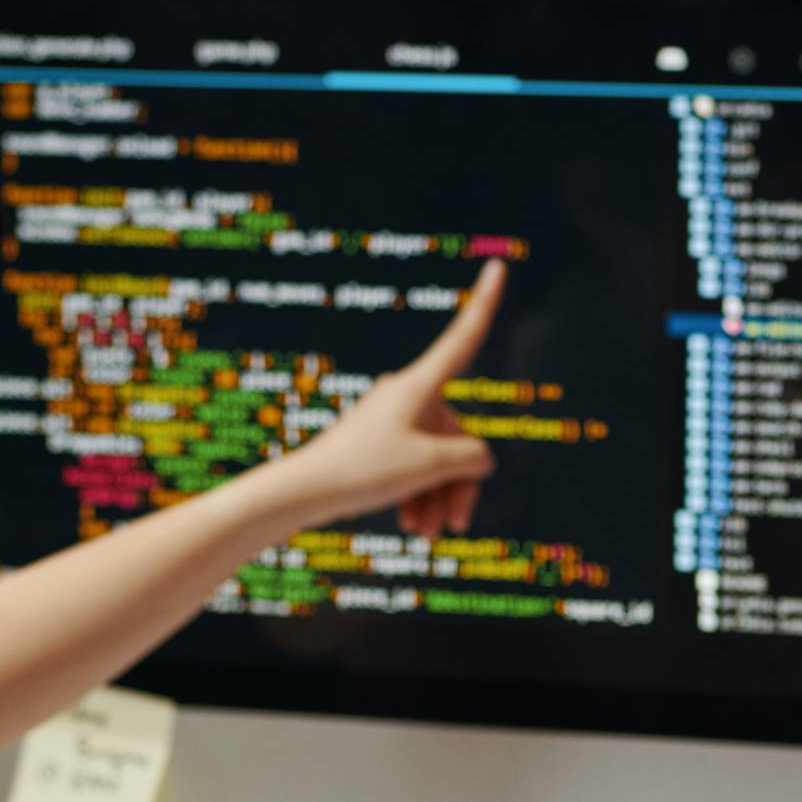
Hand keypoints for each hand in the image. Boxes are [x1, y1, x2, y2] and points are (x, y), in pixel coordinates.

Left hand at [277, 259, 505, 535]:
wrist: (304, 492)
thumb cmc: (364, 472)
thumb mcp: (430, 467)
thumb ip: (471, 458)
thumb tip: (479, 459)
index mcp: (419, 385)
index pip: (463, 338)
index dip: (484, 303)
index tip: (497, 266)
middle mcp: (408, 395)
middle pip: (456, 436)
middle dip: (458, 484)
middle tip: (454, 528)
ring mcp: (392, 421)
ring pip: (436, 459)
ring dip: (438, 498)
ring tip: (426, 535)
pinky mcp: (379, 445)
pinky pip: (414, 467)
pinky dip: (418, 496)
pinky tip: (412, 526)